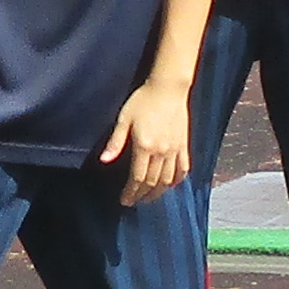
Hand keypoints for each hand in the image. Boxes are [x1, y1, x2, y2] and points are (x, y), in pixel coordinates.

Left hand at [101, 77, 192, 203]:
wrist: (168, 87)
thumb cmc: (142, 100)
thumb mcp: (124, 119)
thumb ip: (115, 142)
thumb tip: (103, 160)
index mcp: (144, 147)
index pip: (137, 178)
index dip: (130, 192)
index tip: (124, 200)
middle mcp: (161, 152)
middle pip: (152, 182)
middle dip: (141, 195)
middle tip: (134, 201)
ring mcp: (175, 150)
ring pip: (167, 180)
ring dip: (158, 192)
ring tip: (149, 198)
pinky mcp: (184, 145)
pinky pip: (183, 168)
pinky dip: (177, 180)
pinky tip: (170, 185)